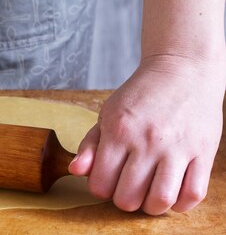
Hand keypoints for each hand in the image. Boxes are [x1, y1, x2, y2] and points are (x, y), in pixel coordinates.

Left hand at [69, 54, 225, 214]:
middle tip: (126, 189)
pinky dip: (181, 204)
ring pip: (160, 200)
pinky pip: (193, 194)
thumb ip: (90, 144)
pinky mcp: (203, 152)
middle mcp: (147, 141)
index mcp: (119, 131)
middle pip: (128, 197)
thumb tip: (75, 171)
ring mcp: (177, 148)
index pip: (100, 183)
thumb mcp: (108, 113)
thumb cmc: (141, 95)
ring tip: (148, 196)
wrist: (182, 71)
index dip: (99, 188)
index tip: (105, 181)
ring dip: (150, 207)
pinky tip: (172, 193)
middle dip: (122, 200)